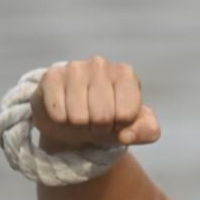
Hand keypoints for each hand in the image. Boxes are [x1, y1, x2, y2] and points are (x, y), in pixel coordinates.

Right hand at [31, 57, 161, 148]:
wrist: (75, 117)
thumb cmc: (109, 119)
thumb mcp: (136, 127)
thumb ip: (148, 131)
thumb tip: (126, 135)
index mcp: (125, 73)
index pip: (126, 114)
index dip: (121, 126)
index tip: (116, 120)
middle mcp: (100, 64)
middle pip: (102, 117)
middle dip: (100, 128)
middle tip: (96, 121)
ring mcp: (74, 68)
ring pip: (78, 117)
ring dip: (80, 126)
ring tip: (82, 117)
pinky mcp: (51, 77)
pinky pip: (58, 114)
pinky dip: (62, 121)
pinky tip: (65, 111)